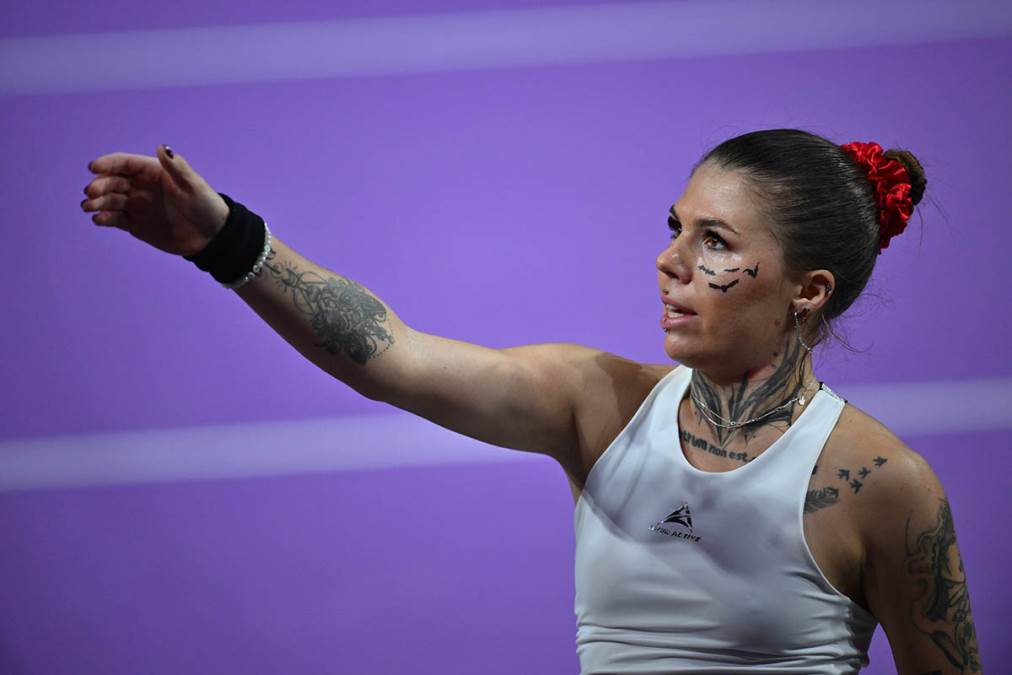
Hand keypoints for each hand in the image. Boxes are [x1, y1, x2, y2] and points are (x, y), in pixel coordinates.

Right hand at [81, 145, 229, 256]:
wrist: (211, 236)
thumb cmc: (205, 205)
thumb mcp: (193, 185)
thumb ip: (176, 167)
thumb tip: (162, 147)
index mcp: (152, 172)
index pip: (124, 163)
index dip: (108, 164)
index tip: (94, 168)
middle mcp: (140, 186)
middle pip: (113, 181)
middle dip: (100, 185)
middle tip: (92, 192)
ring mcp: (136, 205)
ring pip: (110, 200)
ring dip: (97, 201)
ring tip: (88, 206)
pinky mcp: (135, 224)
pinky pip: (114, 219)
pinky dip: (104, 218)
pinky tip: (98, 219)